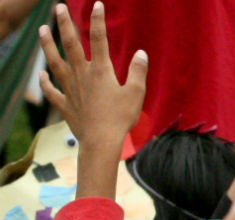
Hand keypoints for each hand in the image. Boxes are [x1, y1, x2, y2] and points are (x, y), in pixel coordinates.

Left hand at [39, 2, 146, 147]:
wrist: (101, 141)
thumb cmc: (121, 117)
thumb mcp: (136, 93)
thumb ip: (138, 72)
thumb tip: (141, 54)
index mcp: (101, 70)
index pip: (99, 39)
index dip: (98, 20)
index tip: (97, 4)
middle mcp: (82, 75)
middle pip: (71, 44)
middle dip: (64, 23)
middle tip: (58, 7)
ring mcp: (70, 89)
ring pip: (55, 62)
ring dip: (47, 45)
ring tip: (42, 30)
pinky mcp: (65, 104)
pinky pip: (52, 91)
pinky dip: (45, 82)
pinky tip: (42, 74)